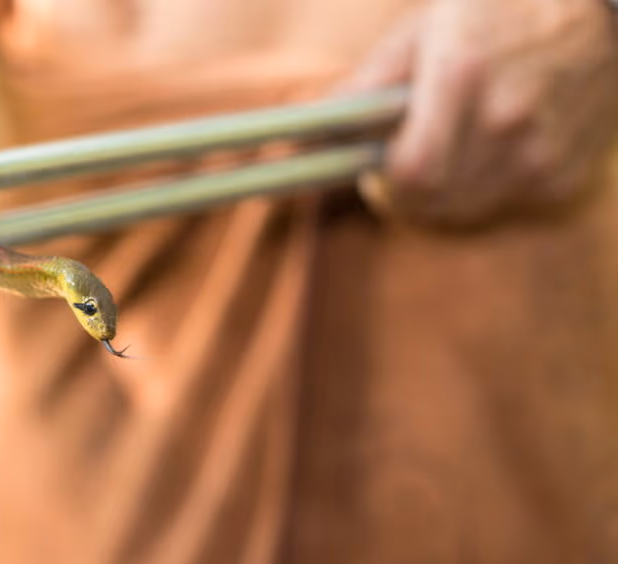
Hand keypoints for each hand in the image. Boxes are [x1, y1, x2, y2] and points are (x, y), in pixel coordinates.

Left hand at [343, 0, 617, 225]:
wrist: (600, 17)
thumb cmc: (496, 14)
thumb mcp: (424, 30)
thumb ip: (366, 83)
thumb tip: (306, 127)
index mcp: (464, 76)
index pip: (411, 172)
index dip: (381, 181)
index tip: (370, 169)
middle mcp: (507, 121)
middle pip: (430, 201)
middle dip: (401, 192)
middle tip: (397, 162)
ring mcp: (540, 156)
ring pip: (460, 212)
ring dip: (438, 194)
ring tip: (443, 151)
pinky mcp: (561, 180)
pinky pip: (497, 208)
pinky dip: (479, 192)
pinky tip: (486, 152)